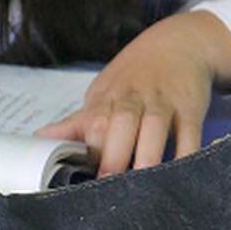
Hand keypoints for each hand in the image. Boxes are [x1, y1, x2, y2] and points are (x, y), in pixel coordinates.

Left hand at [36, 11, 230, 175]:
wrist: (179, 42)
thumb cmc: (134, 76)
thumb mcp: (104, 93)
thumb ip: (78, 122)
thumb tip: (39, 138)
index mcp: (106, 98)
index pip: (92, 122)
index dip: (88, 149)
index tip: (82, 180)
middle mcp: (133, 98)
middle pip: (120, 123)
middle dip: (113, 154)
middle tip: (109, 186)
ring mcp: (163, 102)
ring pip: (154, 128)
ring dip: (147, 156)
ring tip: (142, 187)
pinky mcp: (190, 107)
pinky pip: (190, 133)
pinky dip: (187, 154)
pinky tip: (182, 175)